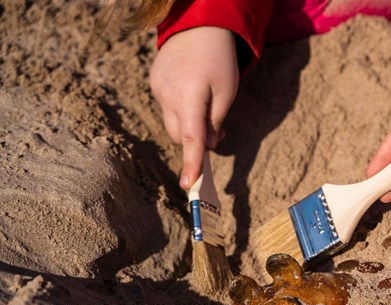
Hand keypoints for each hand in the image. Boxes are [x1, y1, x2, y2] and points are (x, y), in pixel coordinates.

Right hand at [150, 27, 238, 188]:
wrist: (198, 26)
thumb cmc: (219, 60)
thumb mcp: (227, 91)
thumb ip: (215, 121)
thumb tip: (207, 146)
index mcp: (190, 97)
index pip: (190, 138)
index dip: (191, 162)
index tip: (188, 183)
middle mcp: (168, 95)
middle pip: (178, 135)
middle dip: (195, 141)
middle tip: (218, 130)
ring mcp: (157, 89)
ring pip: (172, 122)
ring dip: (188, 125)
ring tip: (207, 106)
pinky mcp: (154, 83)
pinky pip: (167, 106)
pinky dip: (180, 110)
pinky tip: (192, 91)